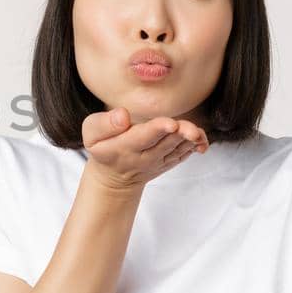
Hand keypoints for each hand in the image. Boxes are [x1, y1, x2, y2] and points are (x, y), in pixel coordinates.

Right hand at [80, 108, 209, 191]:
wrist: (114, 177)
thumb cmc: (102, 147)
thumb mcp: (91, 134)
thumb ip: (103, 123)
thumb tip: (123, 116)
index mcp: (123, 146)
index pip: (142, 137)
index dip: (157, 129)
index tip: (170, 124)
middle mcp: (144, 156)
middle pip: (165, 143)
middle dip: (180, 135)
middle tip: (191, 130)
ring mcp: (158, 161)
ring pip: (177, 149)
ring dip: (190, 140)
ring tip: (197, 133)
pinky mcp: (169, 162)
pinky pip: (184, 154)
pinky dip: (194, 146)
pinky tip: (201, 139)